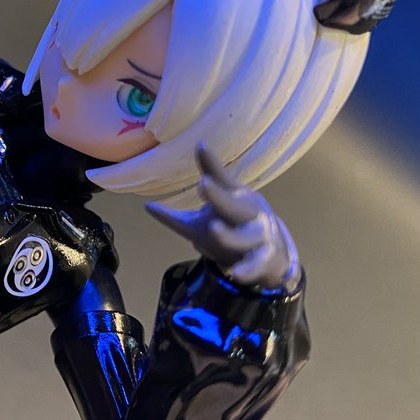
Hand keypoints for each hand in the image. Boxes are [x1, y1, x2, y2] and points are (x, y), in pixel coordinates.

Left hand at [144, 144, 299, 291]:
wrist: (272, 254)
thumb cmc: (233, 226)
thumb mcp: (207, 218)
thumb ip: (176, 215)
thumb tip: (146, 207)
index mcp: (235, 197)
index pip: (222, 179)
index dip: (211, 164)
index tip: (200, 146)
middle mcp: (248, 213)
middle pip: (234, 204)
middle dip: (219, 196)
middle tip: (203, 184)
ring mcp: (258, 236)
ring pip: (246, 236)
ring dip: (232, 234)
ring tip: (215, 229)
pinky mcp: (264, 259)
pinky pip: (256, 264)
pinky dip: (248, 269)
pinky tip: (235, 274)